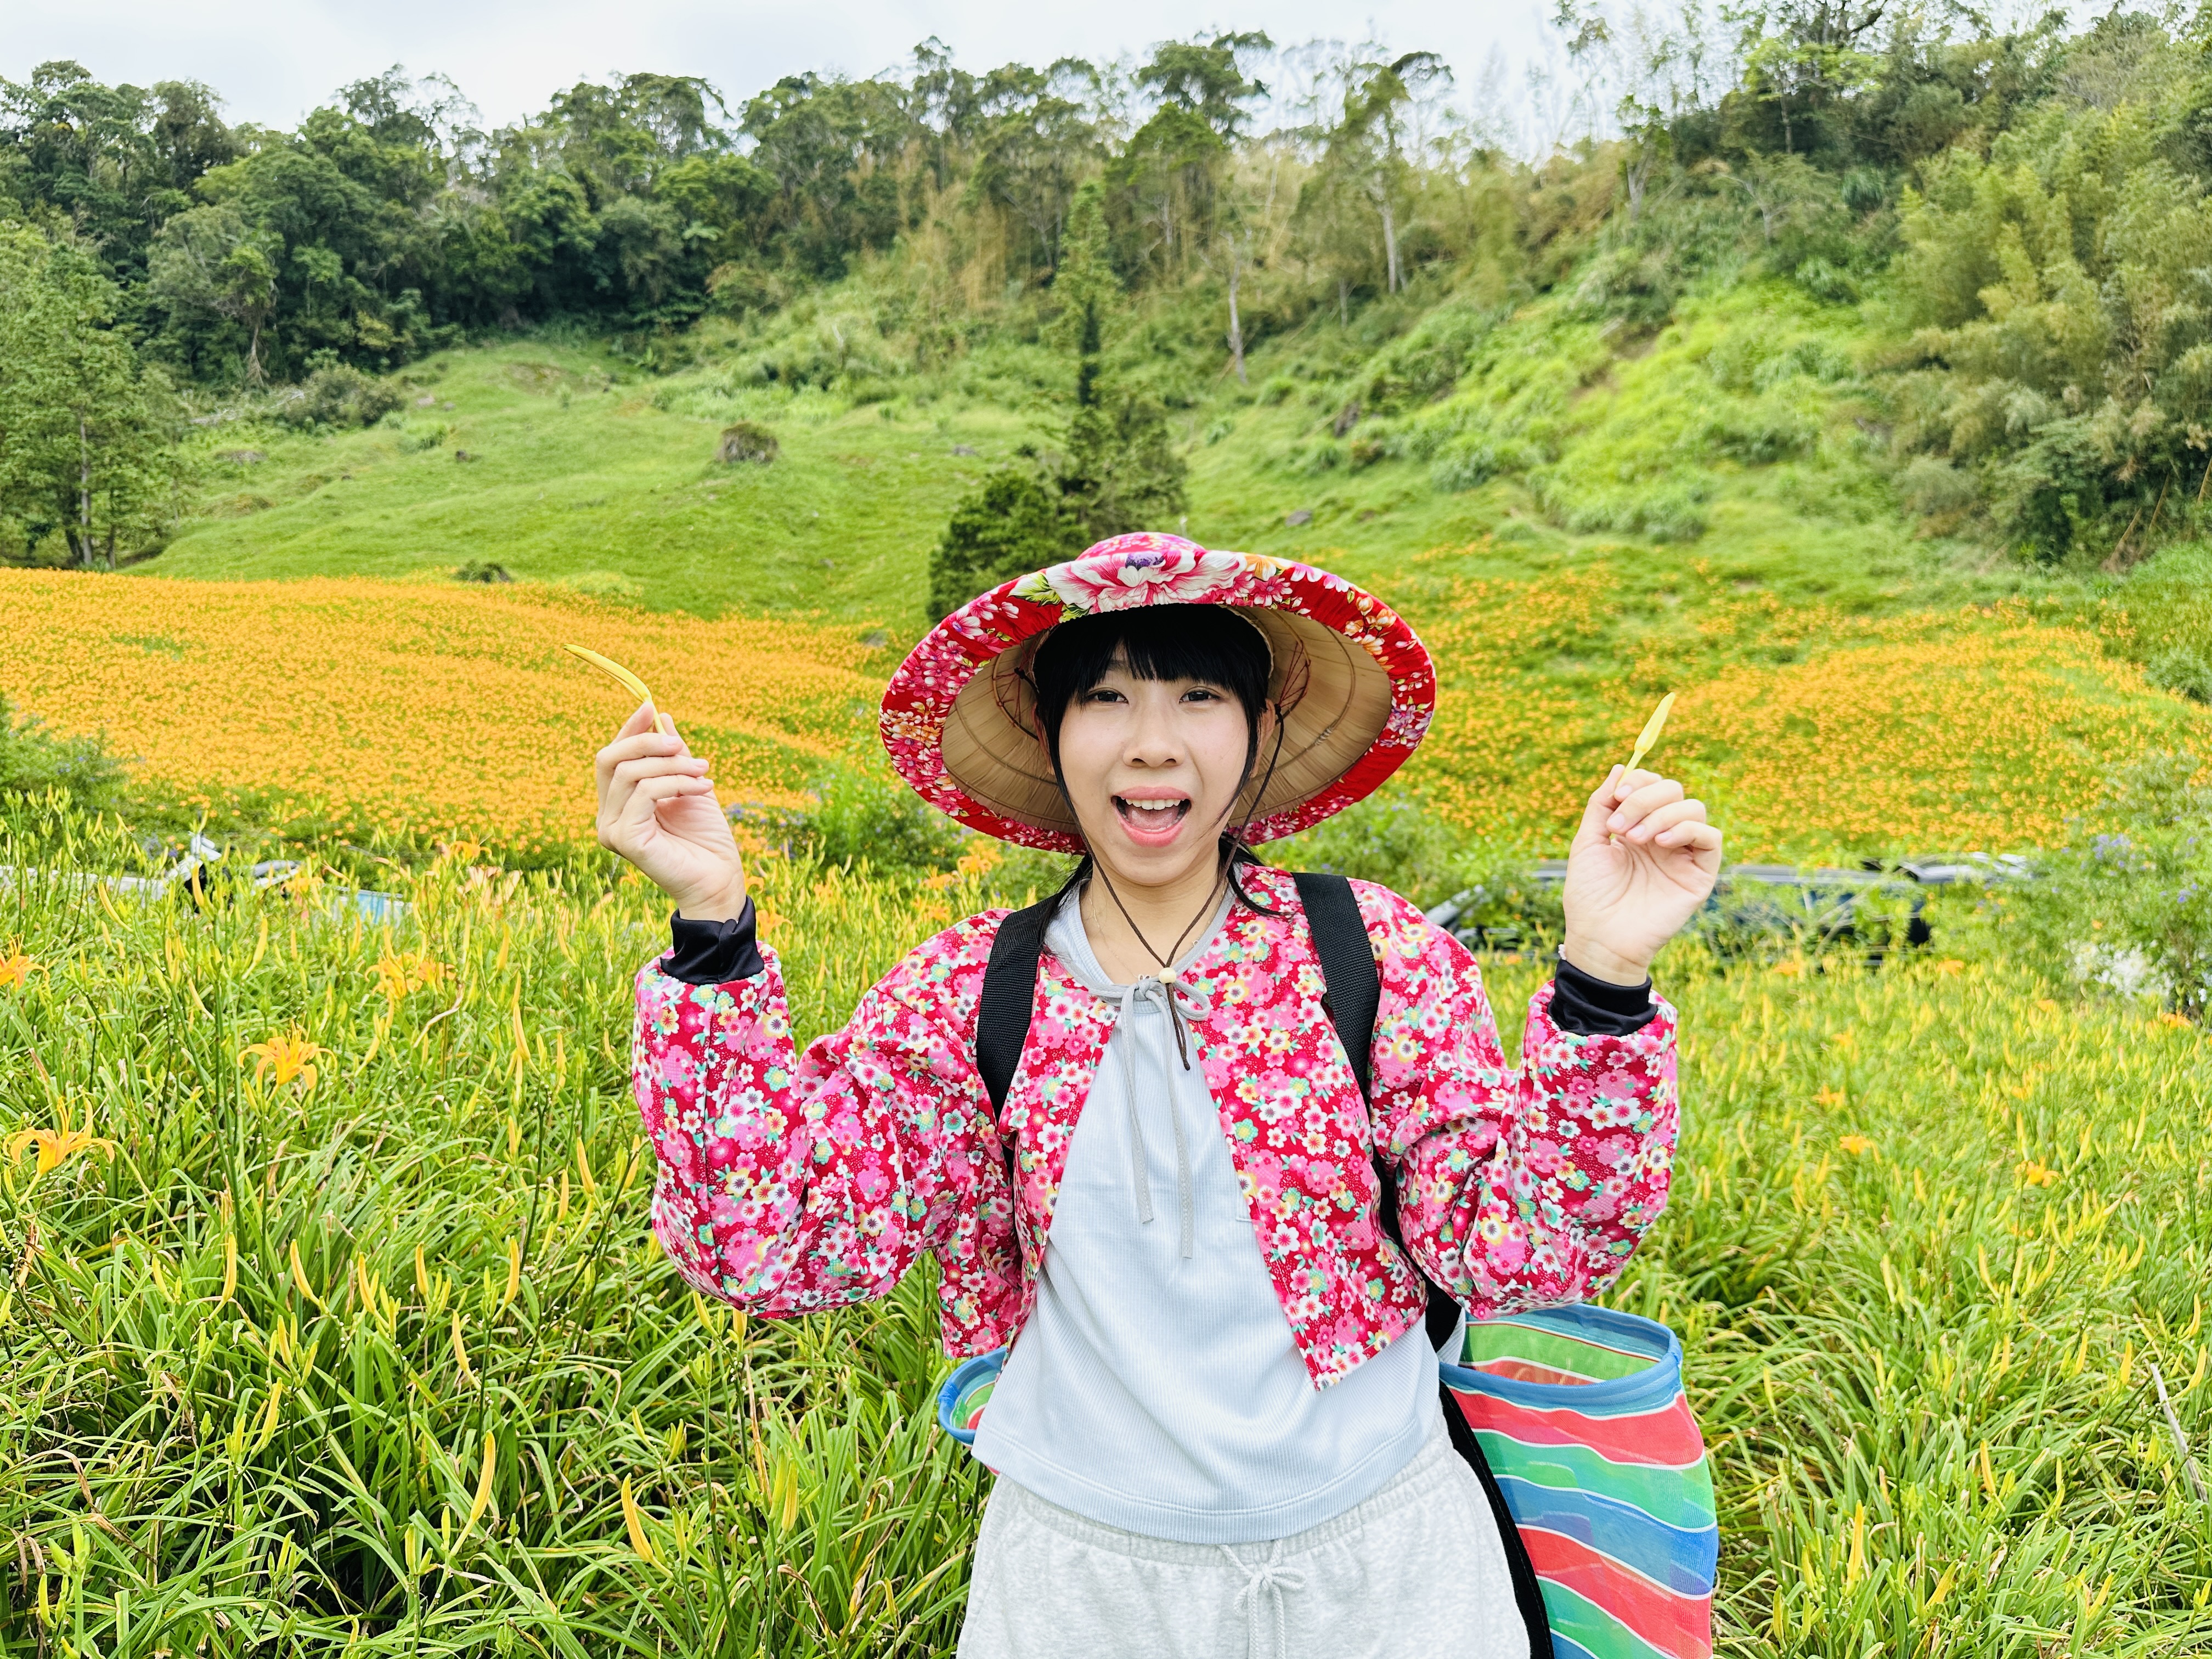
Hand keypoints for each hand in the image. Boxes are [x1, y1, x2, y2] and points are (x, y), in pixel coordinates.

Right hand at [593, 704, 747, 920]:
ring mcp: (611, 830)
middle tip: (681, 744)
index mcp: (618, 803)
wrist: (720, 878)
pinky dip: (676, 783)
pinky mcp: (624, 840)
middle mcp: (607, 816)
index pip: (612, 758)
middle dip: (647, 742)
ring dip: (674, 765)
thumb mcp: (690, 782)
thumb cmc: (705, 837)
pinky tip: (704, 788)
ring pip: (632, 773)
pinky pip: (645, 793)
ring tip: (705, 771)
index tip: (650, 706)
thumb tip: (661, 716)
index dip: (628, 730)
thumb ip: (672, 754)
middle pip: (610, 760)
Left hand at [1559, 766, 1721, 982]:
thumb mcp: (1587, 842)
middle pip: (1674, 791)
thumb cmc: (1589, 895)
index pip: (1652, 786)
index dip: (1639, 781)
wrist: (1599, 938)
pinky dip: (1688, 829)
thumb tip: (1620, 767)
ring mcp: (1683, 854)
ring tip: (1634, 839)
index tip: (1617, 796)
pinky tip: (1661, 842)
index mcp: (1637, 827)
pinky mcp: (1700, 875)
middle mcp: (1663, 837)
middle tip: (1619, 825)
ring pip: (1694, 808)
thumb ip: (1601, 804)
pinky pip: (1711, 838)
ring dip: (1662, 814)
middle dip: (1645, 798)